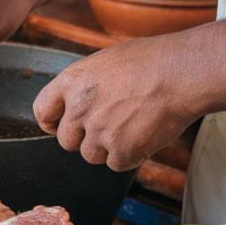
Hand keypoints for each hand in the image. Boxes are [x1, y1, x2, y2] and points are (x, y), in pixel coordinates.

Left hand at [32, 35, 202, 171]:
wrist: (183, 73)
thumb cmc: (150, 61)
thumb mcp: (104, 61)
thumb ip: (83, 85)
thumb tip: (74, 103)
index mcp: (71, 82)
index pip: (42, 112)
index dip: (52, 122)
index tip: (61, 125)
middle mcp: (79, 109)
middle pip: (66, 141)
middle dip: (84, 137)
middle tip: (109, 124)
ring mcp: (99, 131)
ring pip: (91, 155)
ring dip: (107, 147)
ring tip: (131, 125)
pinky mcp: (122, 150)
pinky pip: (117, 164)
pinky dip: (131, 155)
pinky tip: (144, 134)